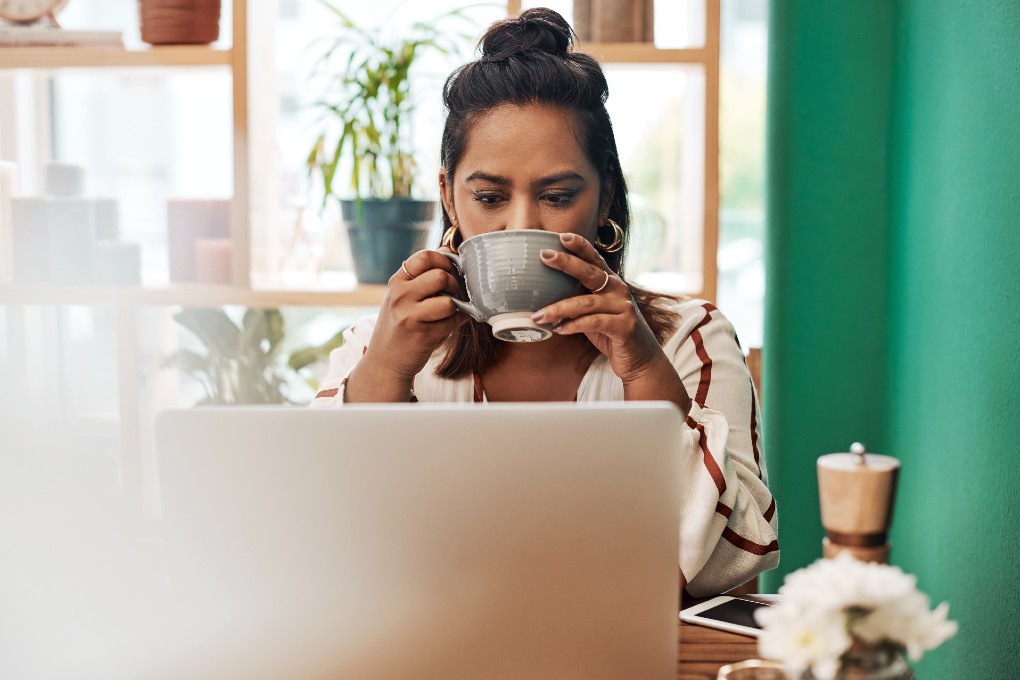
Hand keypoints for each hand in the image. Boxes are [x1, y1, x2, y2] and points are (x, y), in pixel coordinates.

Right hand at [356, 249, 467, 392]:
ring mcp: (410, 315)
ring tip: (453, 309)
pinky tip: (453, 322)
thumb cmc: (399, 326)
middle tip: (454, 294)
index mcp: (397, 282)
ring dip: (458, 305)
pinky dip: (459, 320)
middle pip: (441, 276)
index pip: (425, 256)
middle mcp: (400, 295)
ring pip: (449, 300)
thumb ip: (422, 276)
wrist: (385, 361)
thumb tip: (449, 249)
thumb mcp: (402, 297)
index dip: (445, 261)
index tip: (450, 271)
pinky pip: (453, 321)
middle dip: (455, 285)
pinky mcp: (423, 334)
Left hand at [530, 232, 662, 383]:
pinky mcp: (624, 327)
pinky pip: (594, 322)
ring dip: (559, 308)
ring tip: (538, 315)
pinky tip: (558, 329)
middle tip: (544, 256)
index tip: (561, 236)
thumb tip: (542, 291)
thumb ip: (578, 298)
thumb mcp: (594, 311)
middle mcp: (618, 290)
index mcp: (610, 282)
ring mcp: (623, 307)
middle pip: (590, 272)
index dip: (579, 245)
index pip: (594, 258)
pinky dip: (574, 325)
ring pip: (586, 302)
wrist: (639, 358)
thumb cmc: (611, 332)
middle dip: (566, 263)